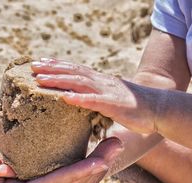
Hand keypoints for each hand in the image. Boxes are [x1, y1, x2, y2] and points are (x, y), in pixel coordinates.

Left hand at [0, 125, 121, 182]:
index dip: (92, 173)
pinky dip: (73, 174)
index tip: (108, 149)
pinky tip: (92, 161)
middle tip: (117, 145)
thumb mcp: (10, 148)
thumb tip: (60, 133)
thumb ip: (34, 149)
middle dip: (99, 170)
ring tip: (111, 150)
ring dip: (93, 170)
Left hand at [31, 58, 160, 133]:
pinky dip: (79, 98)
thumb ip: (99, 99)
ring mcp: (108, 92)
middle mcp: (102, 83)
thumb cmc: (137, 107)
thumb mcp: (114, 100)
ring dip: (59, 80)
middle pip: (73, 72)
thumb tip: (86, 103)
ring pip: (79, 83)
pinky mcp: (114, 105)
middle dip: (52, 69)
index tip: (41, 64)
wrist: (159, 108)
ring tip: (40, 80)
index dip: (58, 66)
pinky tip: (64, 98)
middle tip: (32, 67)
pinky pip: (94, 101)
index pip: (76, 70)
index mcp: (101, 82)